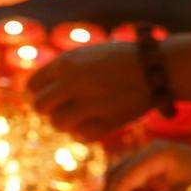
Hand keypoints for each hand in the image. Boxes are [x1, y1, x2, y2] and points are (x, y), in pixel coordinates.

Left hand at [28, 42, 151, 142]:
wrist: (157, 67)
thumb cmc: (120, 59)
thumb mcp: (86, 54)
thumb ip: (62, 70)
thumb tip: (35, 90)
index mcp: (65, 63)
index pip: (32, 85)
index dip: (37, 93)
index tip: (45, 96)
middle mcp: (73, 82)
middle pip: (40, 106)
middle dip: (47, 110)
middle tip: (58, 110)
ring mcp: (90, 103)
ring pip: (57, 123)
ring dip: (64, 123)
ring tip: (74, 118)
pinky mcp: (108, 121)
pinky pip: (81, 136)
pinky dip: (81, 134)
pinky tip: (88, 126)